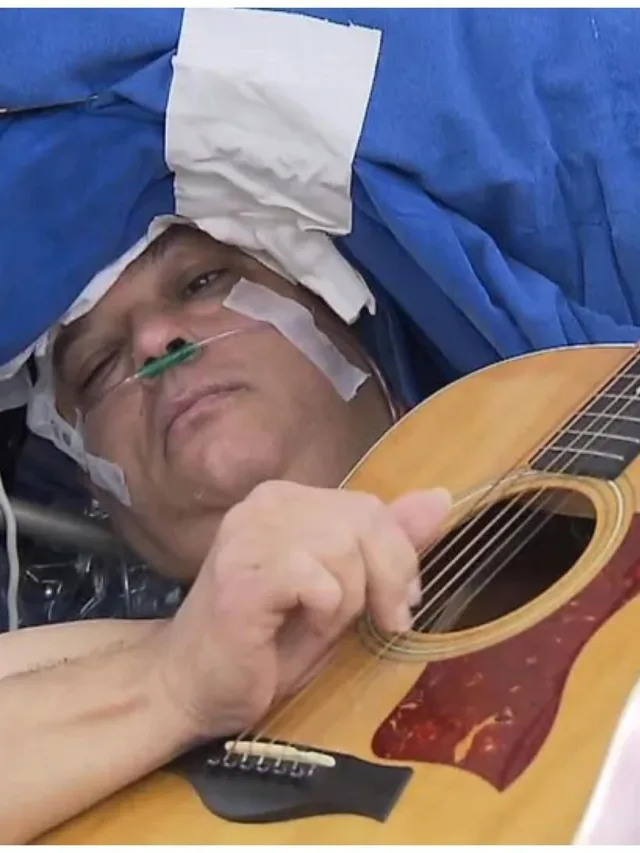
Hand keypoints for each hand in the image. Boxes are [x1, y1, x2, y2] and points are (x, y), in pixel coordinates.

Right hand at [152, 480, 450, 739]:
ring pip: (345, 550)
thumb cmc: (267, 644)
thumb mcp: (343, 591)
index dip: (399, 557)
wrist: (190, 688)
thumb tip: (441, 498)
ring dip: (348, 603)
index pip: (369, 506)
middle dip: (387, 579)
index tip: (399, 604)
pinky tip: (294, 629)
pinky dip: (324, 615)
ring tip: (318, 626)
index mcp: (288, 499)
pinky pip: (320, 582)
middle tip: (382, 622)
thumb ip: (385, 544)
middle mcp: (266, 503)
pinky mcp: (242, 574)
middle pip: (364, 519)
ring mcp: (249, 533)